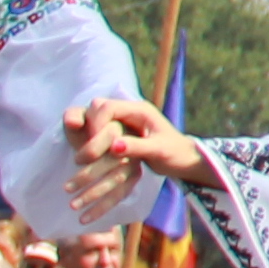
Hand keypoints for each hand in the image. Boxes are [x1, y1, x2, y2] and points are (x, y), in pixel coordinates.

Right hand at [68, 96, 209, 222]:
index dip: (96, 125)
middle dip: (88, 129)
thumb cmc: (176, 154)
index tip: (93, 147)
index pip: (107, 107)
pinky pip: (98, 131)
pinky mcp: (118, 133)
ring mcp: (123, 121)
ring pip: (94, 119)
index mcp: (140, 110)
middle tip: (85, 155)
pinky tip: (88, 158)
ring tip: (84, 158)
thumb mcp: (159, 151)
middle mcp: (129, 112)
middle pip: (97, 109)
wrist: (185, 160)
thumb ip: (137, 147)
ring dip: (86, 136)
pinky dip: (90, 141)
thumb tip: (113, 147)